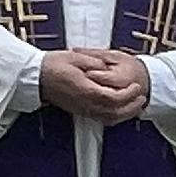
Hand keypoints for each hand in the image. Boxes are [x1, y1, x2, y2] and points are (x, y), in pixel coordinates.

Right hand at [37, 48, 153, 122]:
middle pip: (114, 113)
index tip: (136, 86)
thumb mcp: (76, 57)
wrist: (34, 77)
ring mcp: (82, 109)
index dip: (128, 94)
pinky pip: (101, 119)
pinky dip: (114, 117)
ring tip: (135, 105)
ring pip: (109, 119)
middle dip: (132, 106)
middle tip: (141, 97)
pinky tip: (119, 110)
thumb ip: (95, 63)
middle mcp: (85, 103)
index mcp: (85, 90)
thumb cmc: (52, 65)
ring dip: (125, 114)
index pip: (113, 98)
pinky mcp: (79, 110)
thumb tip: (108, 69)